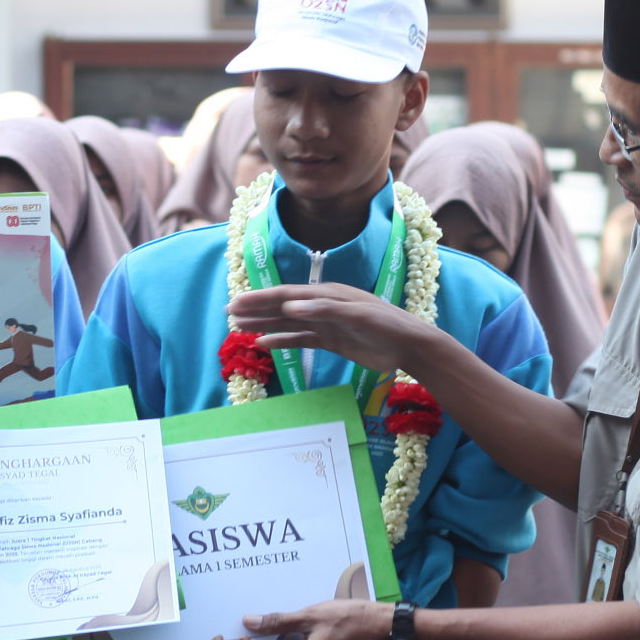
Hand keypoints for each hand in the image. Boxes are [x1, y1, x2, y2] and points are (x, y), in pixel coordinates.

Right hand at [227, 284, 438, 376]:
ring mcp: (327, 323)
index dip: (261, 299)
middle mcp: (323, 306)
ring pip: (289, 323)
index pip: (287, 295)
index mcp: (327, 294)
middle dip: (256, 309)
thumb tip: (291, 307)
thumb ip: (325, 310)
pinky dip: (283, 341)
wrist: (409, 346)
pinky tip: (265, 344)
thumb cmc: (387, 326)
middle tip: (230, 313)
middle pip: (283, 307)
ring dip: (265, 324)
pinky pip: (302, 339)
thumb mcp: (358, 316)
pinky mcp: (333, 340)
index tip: (238, 303)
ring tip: (240, 327)